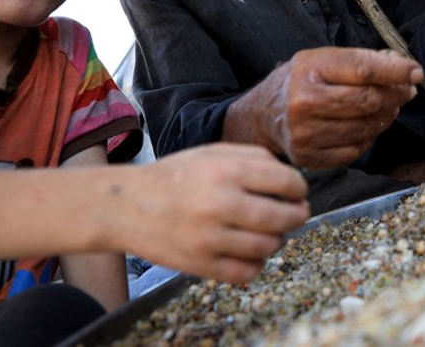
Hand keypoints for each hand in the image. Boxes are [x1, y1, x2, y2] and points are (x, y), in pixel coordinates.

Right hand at [121, 144, 308, 283]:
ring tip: (268, 231)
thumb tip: (291, 178)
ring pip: (270, 246)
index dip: (299, 188)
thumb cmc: (174, 177)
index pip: (287, 182)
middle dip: (297, 215)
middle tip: (295, 213)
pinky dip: (256, 263)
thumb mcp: (212, 153)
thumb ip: (254, 158)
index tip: (297, 192)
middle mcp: (220, 204)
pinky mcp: (200, 265)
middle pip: (285, 217)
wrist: (125, 207)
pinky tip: (249, 251)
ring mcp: (210, 238)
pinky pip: (248, 272)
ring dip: (277, 239)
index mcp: (226, 171)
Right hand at [226, 47, 422, 168]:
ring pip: (366, 127)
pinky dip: (369, 137)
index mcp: (309, 69)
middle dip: (396, 95)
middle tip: (407, 91)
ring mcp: (305, 133)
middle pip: (369, 101)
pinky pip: (355, 150)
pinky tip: (367, 126)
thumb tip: (403, 66)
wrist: (261, 116)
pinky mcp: (309, 157)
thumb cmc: (299, 82)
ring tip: (389, 107)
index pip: (364, 69)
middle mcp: (304, 102)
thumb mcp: (322, 59)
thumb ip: (360, 61)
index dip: (396, 71)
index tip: (416, 71)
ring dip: (386, 117)